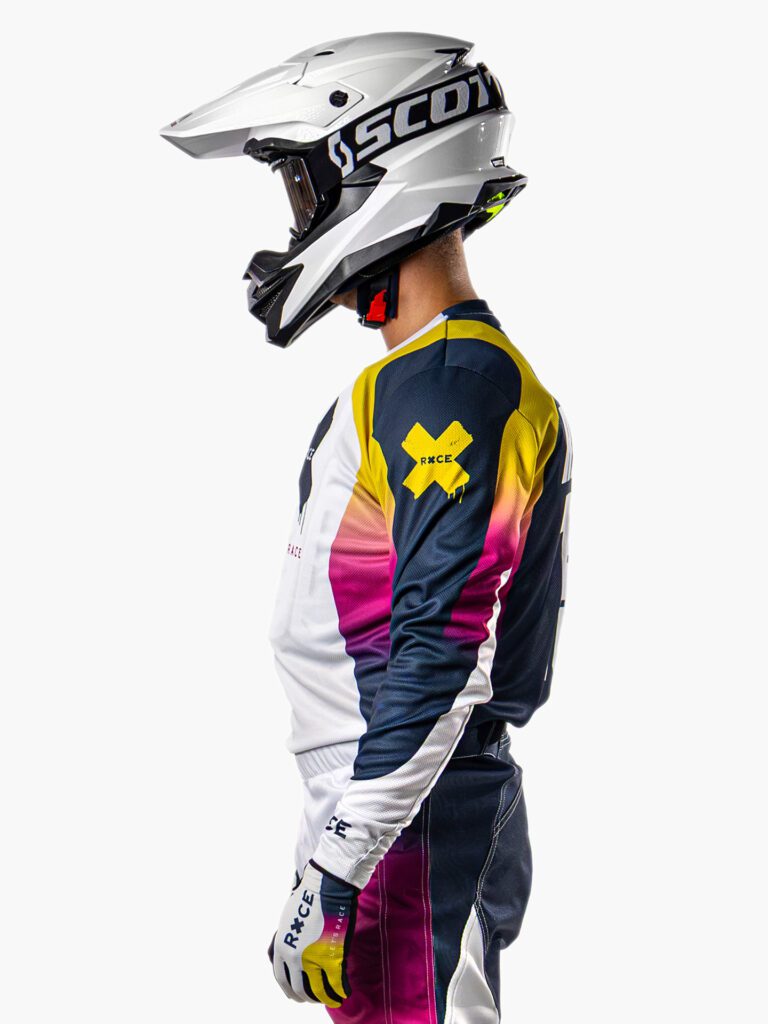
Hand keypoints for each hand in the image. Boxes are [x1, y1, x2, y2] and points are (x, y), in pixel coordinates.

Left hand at [268, 860, 357, 1006]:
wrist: (324, 888)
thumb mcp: (288, 920)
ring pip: (317, 991)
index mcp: (281, 948)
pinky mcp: (332, 958)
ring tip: (331, 999)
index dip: (289, 989)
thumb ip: (289, 939)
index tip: (295, 994)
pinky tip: (344, 993)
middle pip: (298, 989)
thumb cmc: (307, 898)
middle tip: (313, 999)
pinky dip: (341, 991)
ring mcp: (313, 960)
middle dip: (305, 997)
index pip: (282, 978)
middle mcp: (294, 958)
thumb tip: (294, 950)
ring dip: (324, 998)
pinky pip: (336, 983)